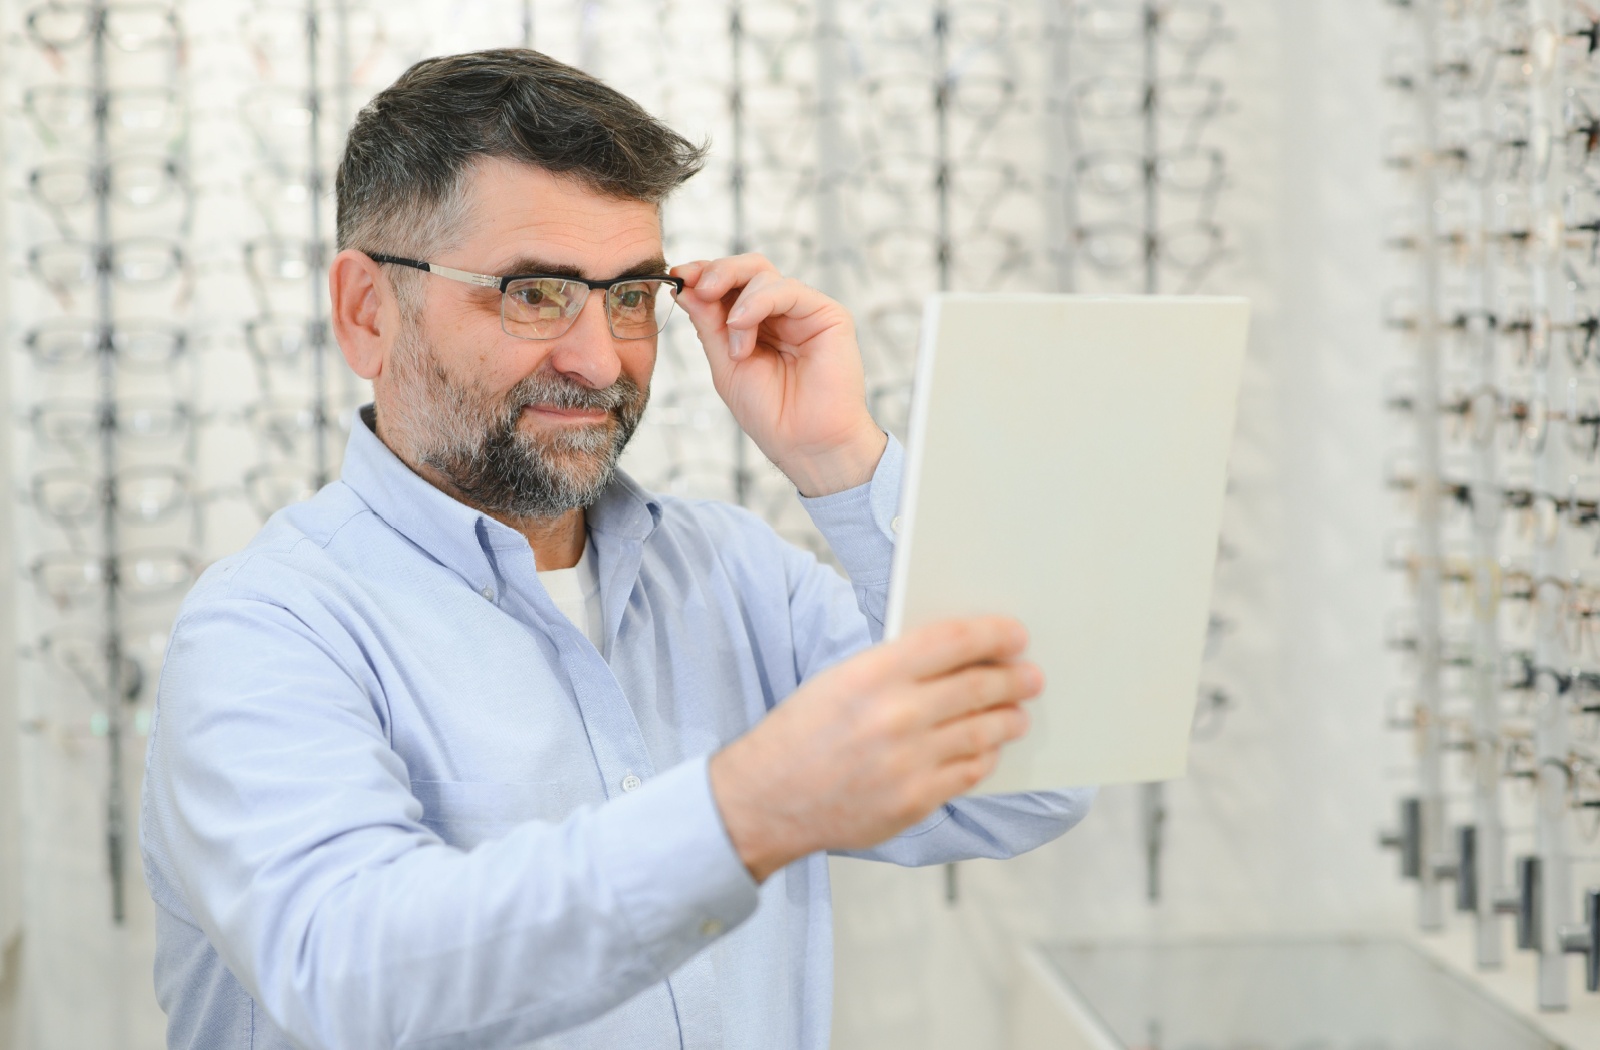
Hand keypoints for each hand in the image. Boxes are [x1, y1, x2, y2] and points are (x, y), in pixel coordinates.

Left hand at [671, 254, 887, 496]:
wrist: (803, 443)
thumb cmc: (770, 412)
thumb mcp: (725, 364)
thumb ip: (708, 324)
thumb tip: (685, 287)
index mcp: (757, 322)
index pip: (730, 283)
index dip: (703, 273)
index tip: (677, 275)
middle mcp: (781, 311)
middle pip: (748, 267)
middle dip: (717, 271)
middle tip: (697, 286)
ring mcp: (804, 311)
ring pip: (764, 273)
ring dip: (737, 305)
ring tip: (736, 349)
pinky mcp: (828, 315)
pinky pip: (787, 289)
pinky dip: (758, 303)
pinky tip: (743, 328)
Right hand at [708, 617, 1041, 881]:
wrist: (763, 800)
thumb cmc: (801, 734)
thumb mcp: (838, 681)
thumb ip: (895, 667)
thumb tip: (959, 656)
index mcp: (872, 674)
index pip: (952, 641)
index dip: (993, 634)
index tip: (1016, 634)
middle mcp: (895, 715)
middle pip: (978, 686)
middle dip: (1013, 679)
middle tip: (1031, 676)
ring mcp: (908, 762)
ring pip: (983, 731)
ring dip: (1008, 719)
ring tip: (1017, 714)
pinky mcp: (915, 801)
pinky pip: (969, 772)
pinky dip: (984, 757)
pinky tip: (986, 749)